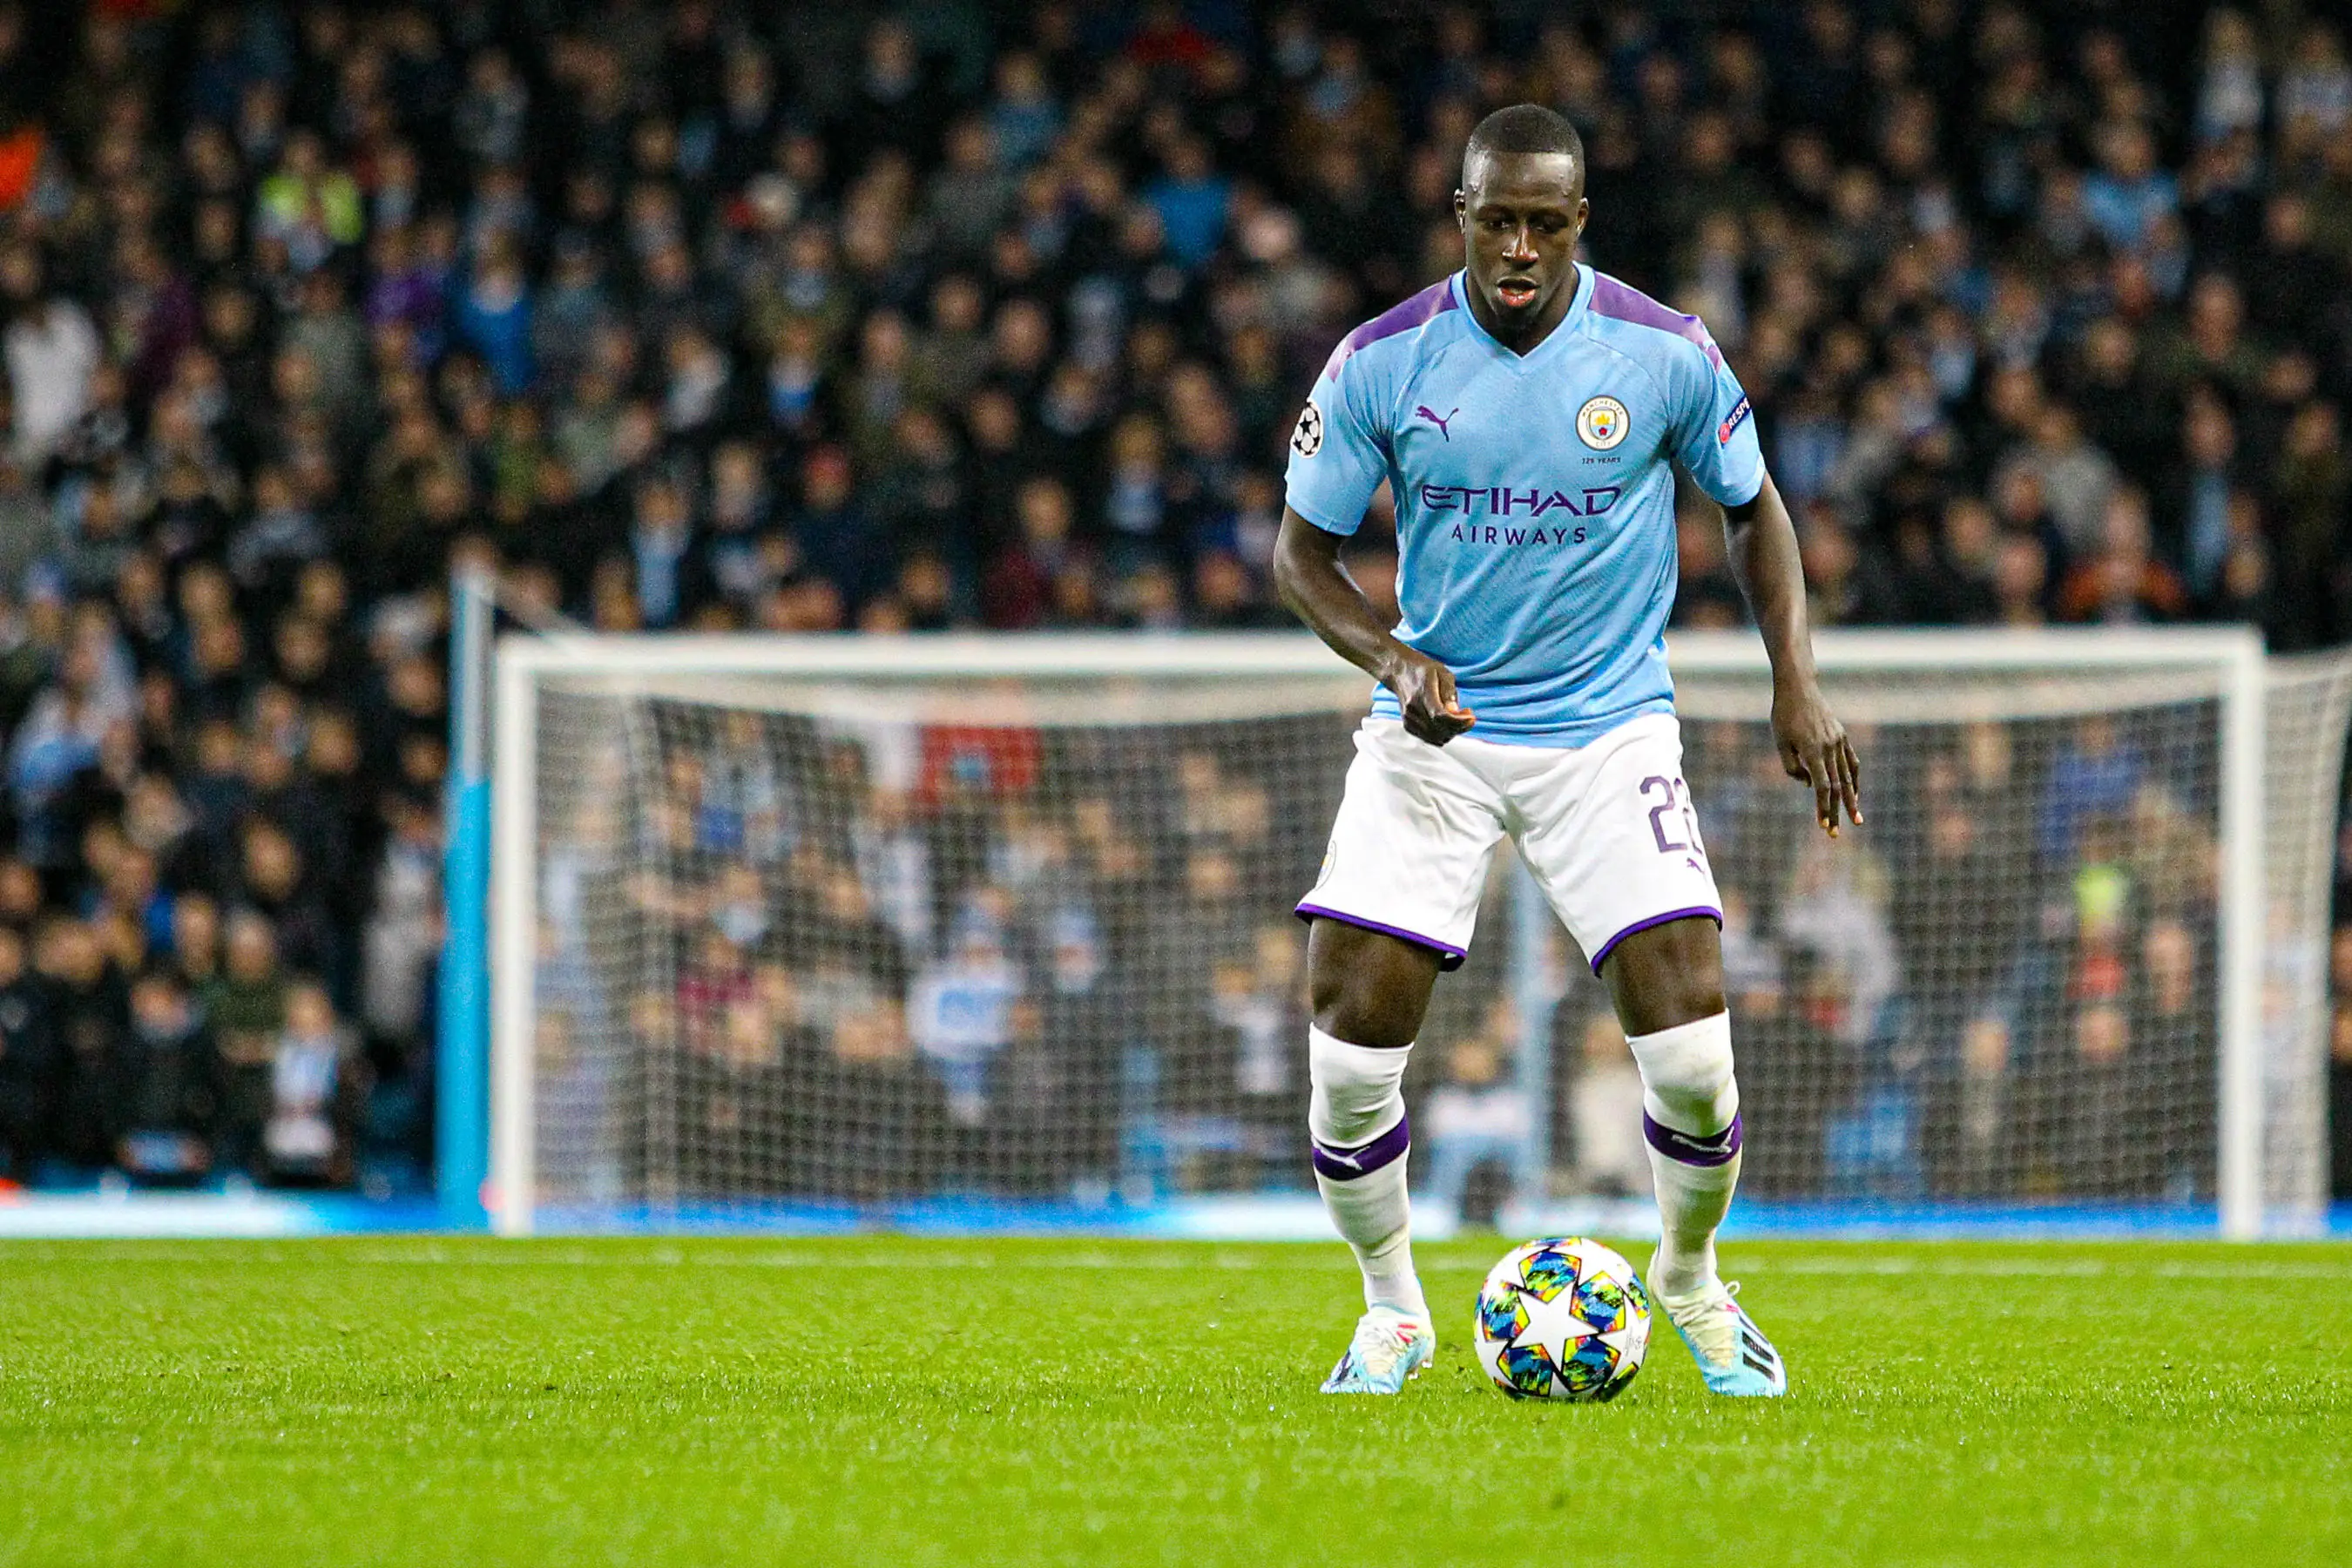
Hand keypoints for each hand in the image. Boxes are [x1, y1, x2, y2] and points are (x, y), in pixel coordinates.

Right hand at [1380, 644, 1474, 745]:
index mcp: (1422, 693)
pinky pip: (1430, 738)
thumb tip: (1455, 711)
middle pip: (1439, 730)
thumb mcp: (1441, 672)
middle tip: (1467, 715)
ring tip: (1457, 718)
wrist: (1398, 671)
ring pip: (1436, 738)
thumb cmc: (1422, 669)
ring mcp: (1409, 719)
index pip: (1440, 716)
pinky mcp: (1408, 725)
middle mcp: (1413, 709)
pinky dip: (1442, 734)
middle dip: (1459, 727)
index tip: (1471, 718)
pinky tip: (1447, 722)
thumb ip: (1449, 692)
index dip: (1459, 722)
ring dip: (1451, 732)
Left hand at [1772, 676, 1861, 836]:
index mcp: (1813, 751)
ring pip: (1849, 777)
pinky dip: (1854, 779)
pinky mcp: (1842, 736)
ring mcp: (1839, 742)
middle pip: (1837, 787)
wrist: (1799, 688)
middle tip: (1836, 834)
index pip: (1822, 787)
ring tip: (1857, 819)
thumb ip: (1792, 767)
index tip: (1823, 825)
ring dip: (1852, 800)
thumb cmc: (1783, 716)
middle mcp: (1830, 748)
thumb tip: (1809, 785)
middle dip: (1837, 812)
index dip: (1823, 807)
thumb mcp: (1780, 742)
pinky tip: (1855, 793)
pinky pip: (1852, 762)